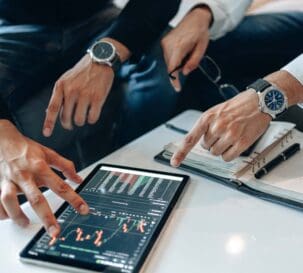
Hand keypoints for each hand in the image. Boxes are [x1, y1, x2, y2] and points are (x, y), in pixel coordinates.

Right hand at [0, 120, 88, 236]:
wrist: (3, 140)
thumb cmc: (27, 148)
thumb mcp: (49, 153)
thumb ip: (65, 166)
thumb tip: (78, 178)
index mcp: (41, 167)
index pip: (61, 186)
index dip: (73, 199)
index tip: (82, 209)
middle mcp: (26, 176)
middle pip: (37, 199)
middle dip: (47, 217)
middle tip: (55, 231)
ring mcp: (10, 181)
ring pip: (11, 201)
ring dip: (19, 216)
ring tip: (27, 224)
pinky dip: (2, 212)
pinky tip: (8, 217)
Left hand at [43, 38, 129, 136]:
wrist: (100, 61)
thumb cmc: (82, 72)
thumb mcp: (66, 79)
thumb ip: (59, 94)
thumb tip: (50, 112)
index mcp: (61, 86)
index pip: (53, 108)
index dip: (49, 123)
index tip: (47, 133)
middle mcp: (72, 91)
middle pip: (66, 118)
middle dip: (68, 124)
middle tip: (71, 124)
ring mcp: (85, 95)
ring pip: (79, 120)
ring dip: (81, 121)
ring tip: (83, 116)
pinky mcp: (98, 98)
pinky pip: (92, 117)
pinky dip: (92, 119)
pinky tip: (92, 114)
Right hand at [161, 6, 211, 90]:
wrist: (195, 19)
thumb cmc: (200, 33)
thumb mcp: (201, 49)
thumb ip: (193, 62)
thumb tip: (185, 73)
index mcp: (179, 46)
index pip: (172, 68)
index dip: (174, 80)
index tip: (177, 89)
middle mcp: (169, 45)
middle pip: (170, 66)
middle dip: (179, 69)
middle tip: (190, 60)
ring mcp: (165, 43)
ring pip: (169, 62)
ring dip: (177, 63)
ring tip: (187, 52)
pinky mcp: (164, 42)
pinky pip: (168, 56)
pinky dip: (175, 58)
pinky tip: (182, 51)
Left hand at [171, 89, 271, 165]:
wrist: (259, 101)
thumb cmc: (237, 106)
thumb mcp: (215, 111)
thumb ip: (205, 125)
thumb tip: (198, 141)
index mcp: (207, 118)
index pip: (190, 138)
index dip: (181, 152)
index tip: (174, 162)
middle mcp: (217, 126)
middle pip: (206, 147)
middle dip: (212, 142)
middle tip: (223, 132)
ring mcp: (230, 135)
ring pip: (216, 153)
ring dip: (221, 148)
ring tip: (230, 135)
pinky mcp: (242, 142)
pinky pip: (228, 157)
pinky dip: (230, 154)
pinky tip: (235, 143)